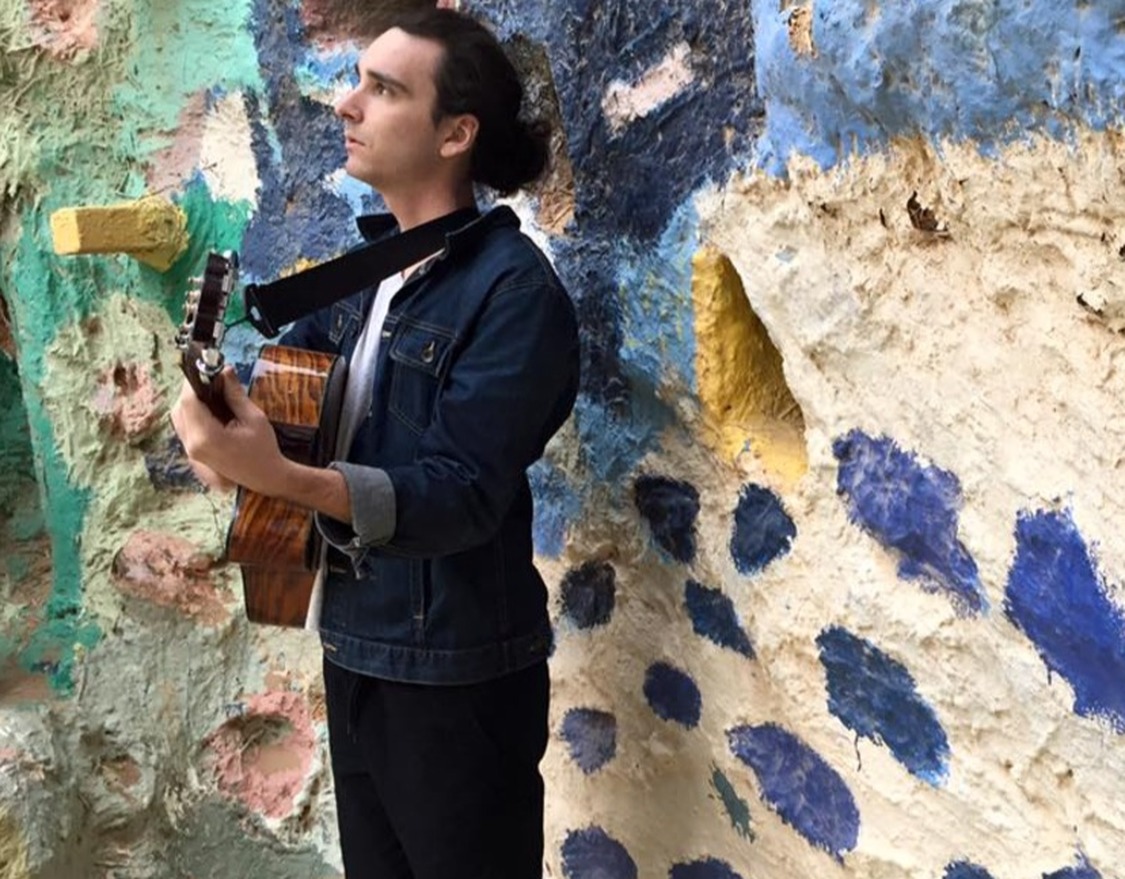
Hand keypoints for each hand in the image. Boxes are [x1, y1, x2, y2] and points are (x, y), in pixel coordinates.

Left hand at [170, 368, 288, 496]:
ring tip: (213, 396)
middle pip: (181, 408)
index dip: (195, 381)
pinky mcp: (193, 454)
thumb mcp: (254, 417)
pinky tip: (211, 411)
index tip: (207, 368)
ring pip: (179, 417)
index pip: (189, 401)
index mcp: (207, 437)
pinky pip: (184, 428)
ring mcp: (191, 452)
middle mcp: (193, 445)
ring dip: (191, 402)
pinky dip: (193, 415)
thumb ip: (235, 394)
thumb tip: (224, 371)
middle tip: (213, 381)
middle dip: (193, 391)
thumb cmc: (263, 450)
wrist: (266, 478)